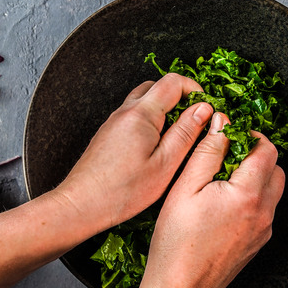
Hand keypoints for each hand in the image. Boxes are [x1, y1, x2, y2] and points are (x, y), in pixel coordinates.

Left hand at [50, 73, 212, 232]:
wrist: (81, 205)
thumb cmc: (123, 191)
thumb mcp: (165, 164)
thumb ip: (187, 133)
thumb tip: (204, 109)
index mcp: (141, 114)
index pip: (173, 82)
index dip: (195, 90)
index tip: (207, 108)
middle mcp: (125, 111)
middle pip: (157, 87)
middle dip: (180, 97)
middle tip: (195, 121)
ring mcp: (114, 122)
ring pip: (144, 101)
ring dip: (165, 110)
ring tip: (178, 136)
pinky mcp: (109, 134)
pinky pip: (134, 116)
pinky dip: (151, 121)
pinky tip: (157, 147)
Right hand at [127, 113, 284, 287]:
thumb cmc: (176, 242)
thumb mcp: (185, 188)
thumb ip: (207, 151)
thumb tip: (222, 123)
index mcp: (248, 194)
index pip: (267, 149)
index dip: (250, 136)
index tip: (230, 135)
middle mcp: (264, 212)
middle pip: (275, 168)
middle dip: (255, 155)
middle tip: (225, 156)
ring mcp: (264, 229)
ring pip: (272, 189)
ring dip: (254, 177)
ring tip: (221, 181)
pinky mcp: (258, 242)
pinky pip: (264, 209)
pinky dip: (251, 198)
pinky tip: (222, 204)